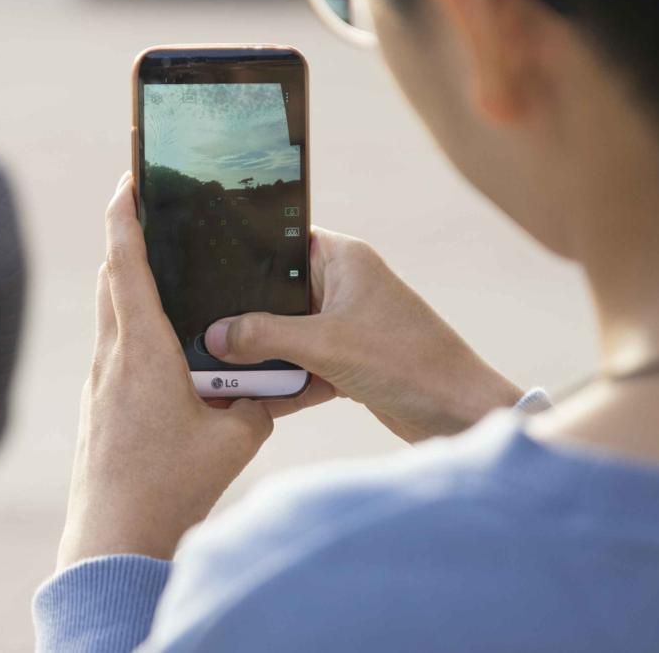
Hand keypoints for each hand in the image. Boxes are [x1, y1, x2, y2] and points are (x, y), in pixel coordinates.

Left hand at [56, 174, 315, 569]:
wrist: (112, 537)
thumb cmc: (171, 487)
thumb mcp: (236, 441)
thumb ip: (257, 403)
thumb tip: (267, 389)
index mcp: (143, 351)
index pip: (125, 263)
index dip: (124, 214)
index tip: (128, 179)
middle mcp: (112, 357)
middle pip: (111, 279)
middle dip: (128, 240)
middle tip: (151, 212)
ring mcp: (97, 382)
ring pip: (109, 314)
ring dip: (128, 285)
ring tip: (164, 276)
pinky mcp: (96, 406)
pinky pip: (112, 349)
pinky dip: (130, 328)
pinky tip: (159, 348)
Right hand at [204, 228, 523, 441]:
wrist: (460, 415)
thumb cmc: (407, 363)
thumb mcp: (325, 346)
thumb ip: (264, 336)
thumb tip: (213, 335)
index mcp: (342, 259)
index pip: (277, 241)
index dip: (240, 256)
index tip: (200, 270)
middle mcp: (342, 285)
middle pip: (274, 293)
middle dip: (242, 317)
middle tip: (199, 329)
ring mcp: (343, 324)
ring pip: (283, 333)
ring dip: (260, 355)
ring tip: (220, 371)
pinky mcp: (347, 359)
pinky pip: (299, 363)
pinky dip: (281, 380)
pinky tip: (253, 398)